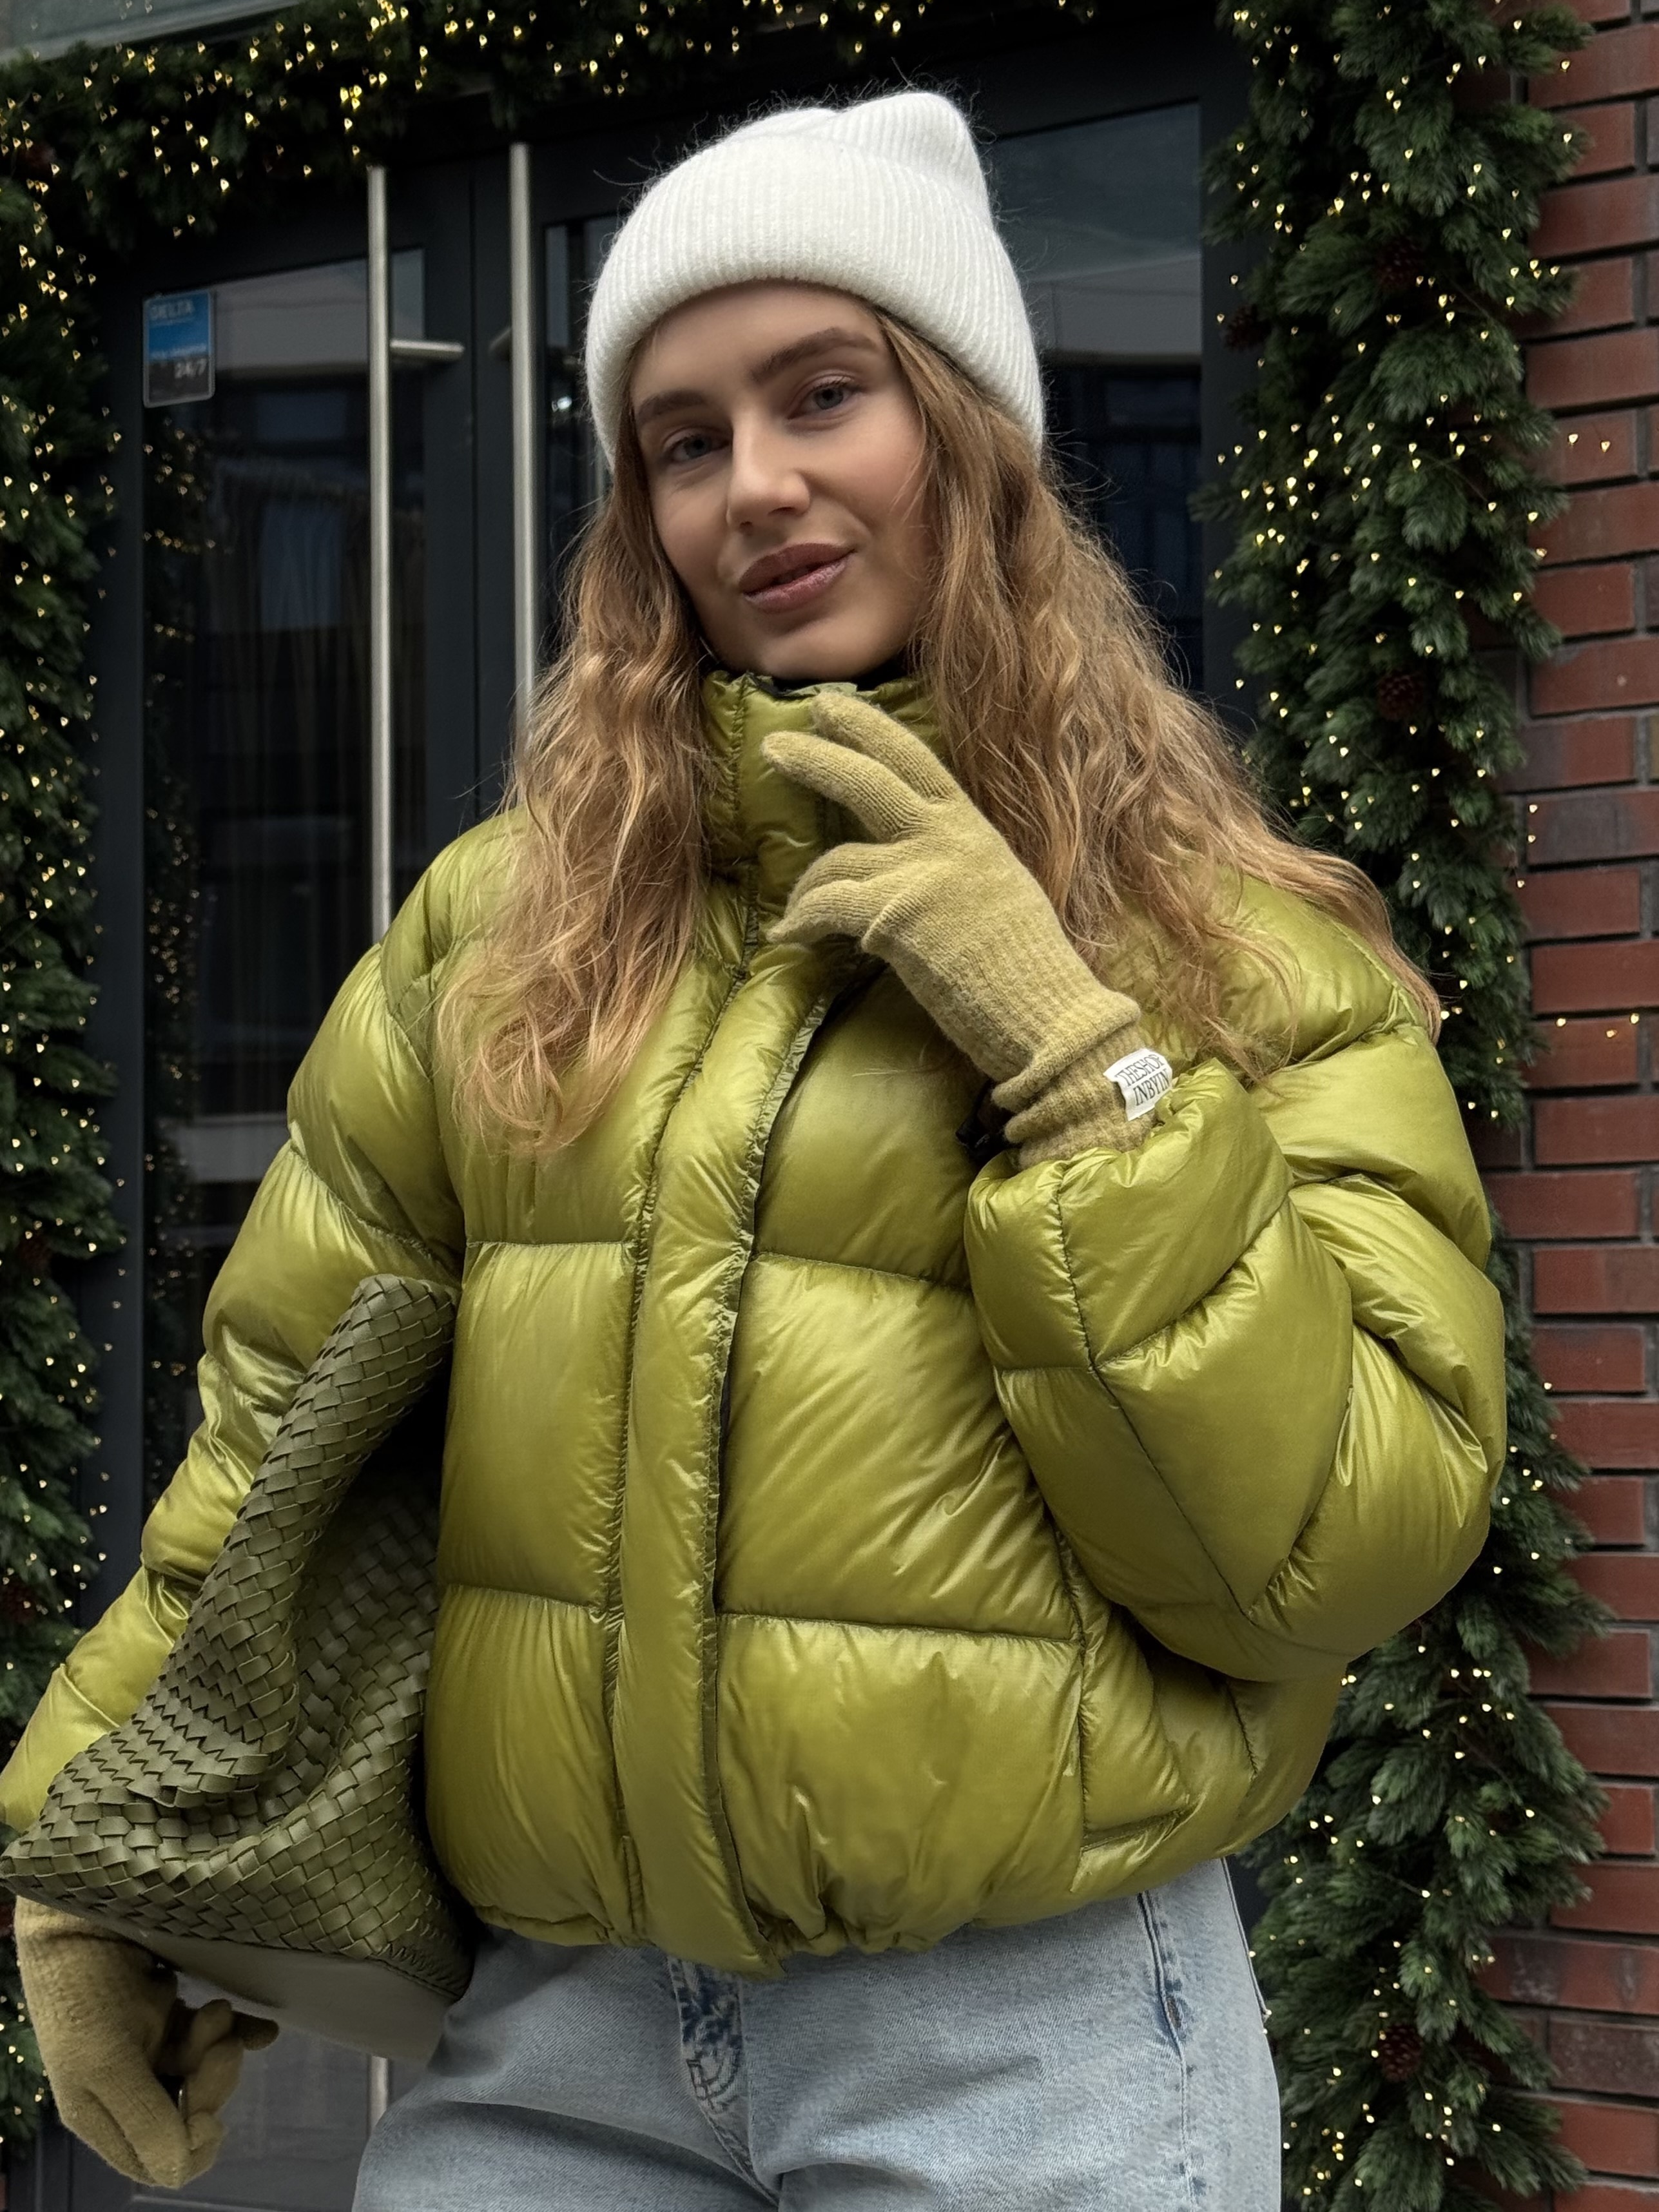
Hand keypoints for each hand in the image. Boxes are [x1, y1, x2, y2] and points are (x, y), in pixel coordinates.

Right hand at [15, 1896, 278, 2185]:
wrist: (82, 1907)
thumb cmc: (85, 1988)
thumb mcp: (105, 2063)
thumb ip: (144, 2119)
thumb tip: (184, 2167)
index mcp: (100, 2111)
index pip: (158, 2160)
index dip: (191, 2143)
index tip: (208, 2113)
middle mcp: (125, 2083)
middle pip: (188, 2113)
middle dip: (212, 2082)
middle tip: (217, 2041)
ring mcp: (147, 2044)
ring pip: (202, 2070)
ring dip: (219, 2045)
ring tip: (217, 2011)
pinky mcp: (165, 2008)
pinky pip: (213, 2034)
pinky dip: (240, 2031)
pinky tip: (262, 2028)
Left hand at [763, 691, 1159, 1159]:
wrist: (1051, 1021)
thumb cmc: (1028, 977)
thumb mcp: (999, 898)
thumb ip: (956, 871)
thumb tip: (908, 872)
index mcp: (975, 832)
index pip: (918, 762)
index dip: (870, 730)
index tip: (832, 709)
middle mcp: (949, 839)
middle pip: (870, 780)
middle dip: (818, 757)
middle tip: (777, 744)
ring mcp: (922, 872)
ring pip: (837, 860)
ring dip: (805, 888)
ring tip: (791, 912)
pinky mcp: (897, 915)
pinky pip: (828, 906)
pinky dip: (802, 921)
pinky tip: (789, 936)